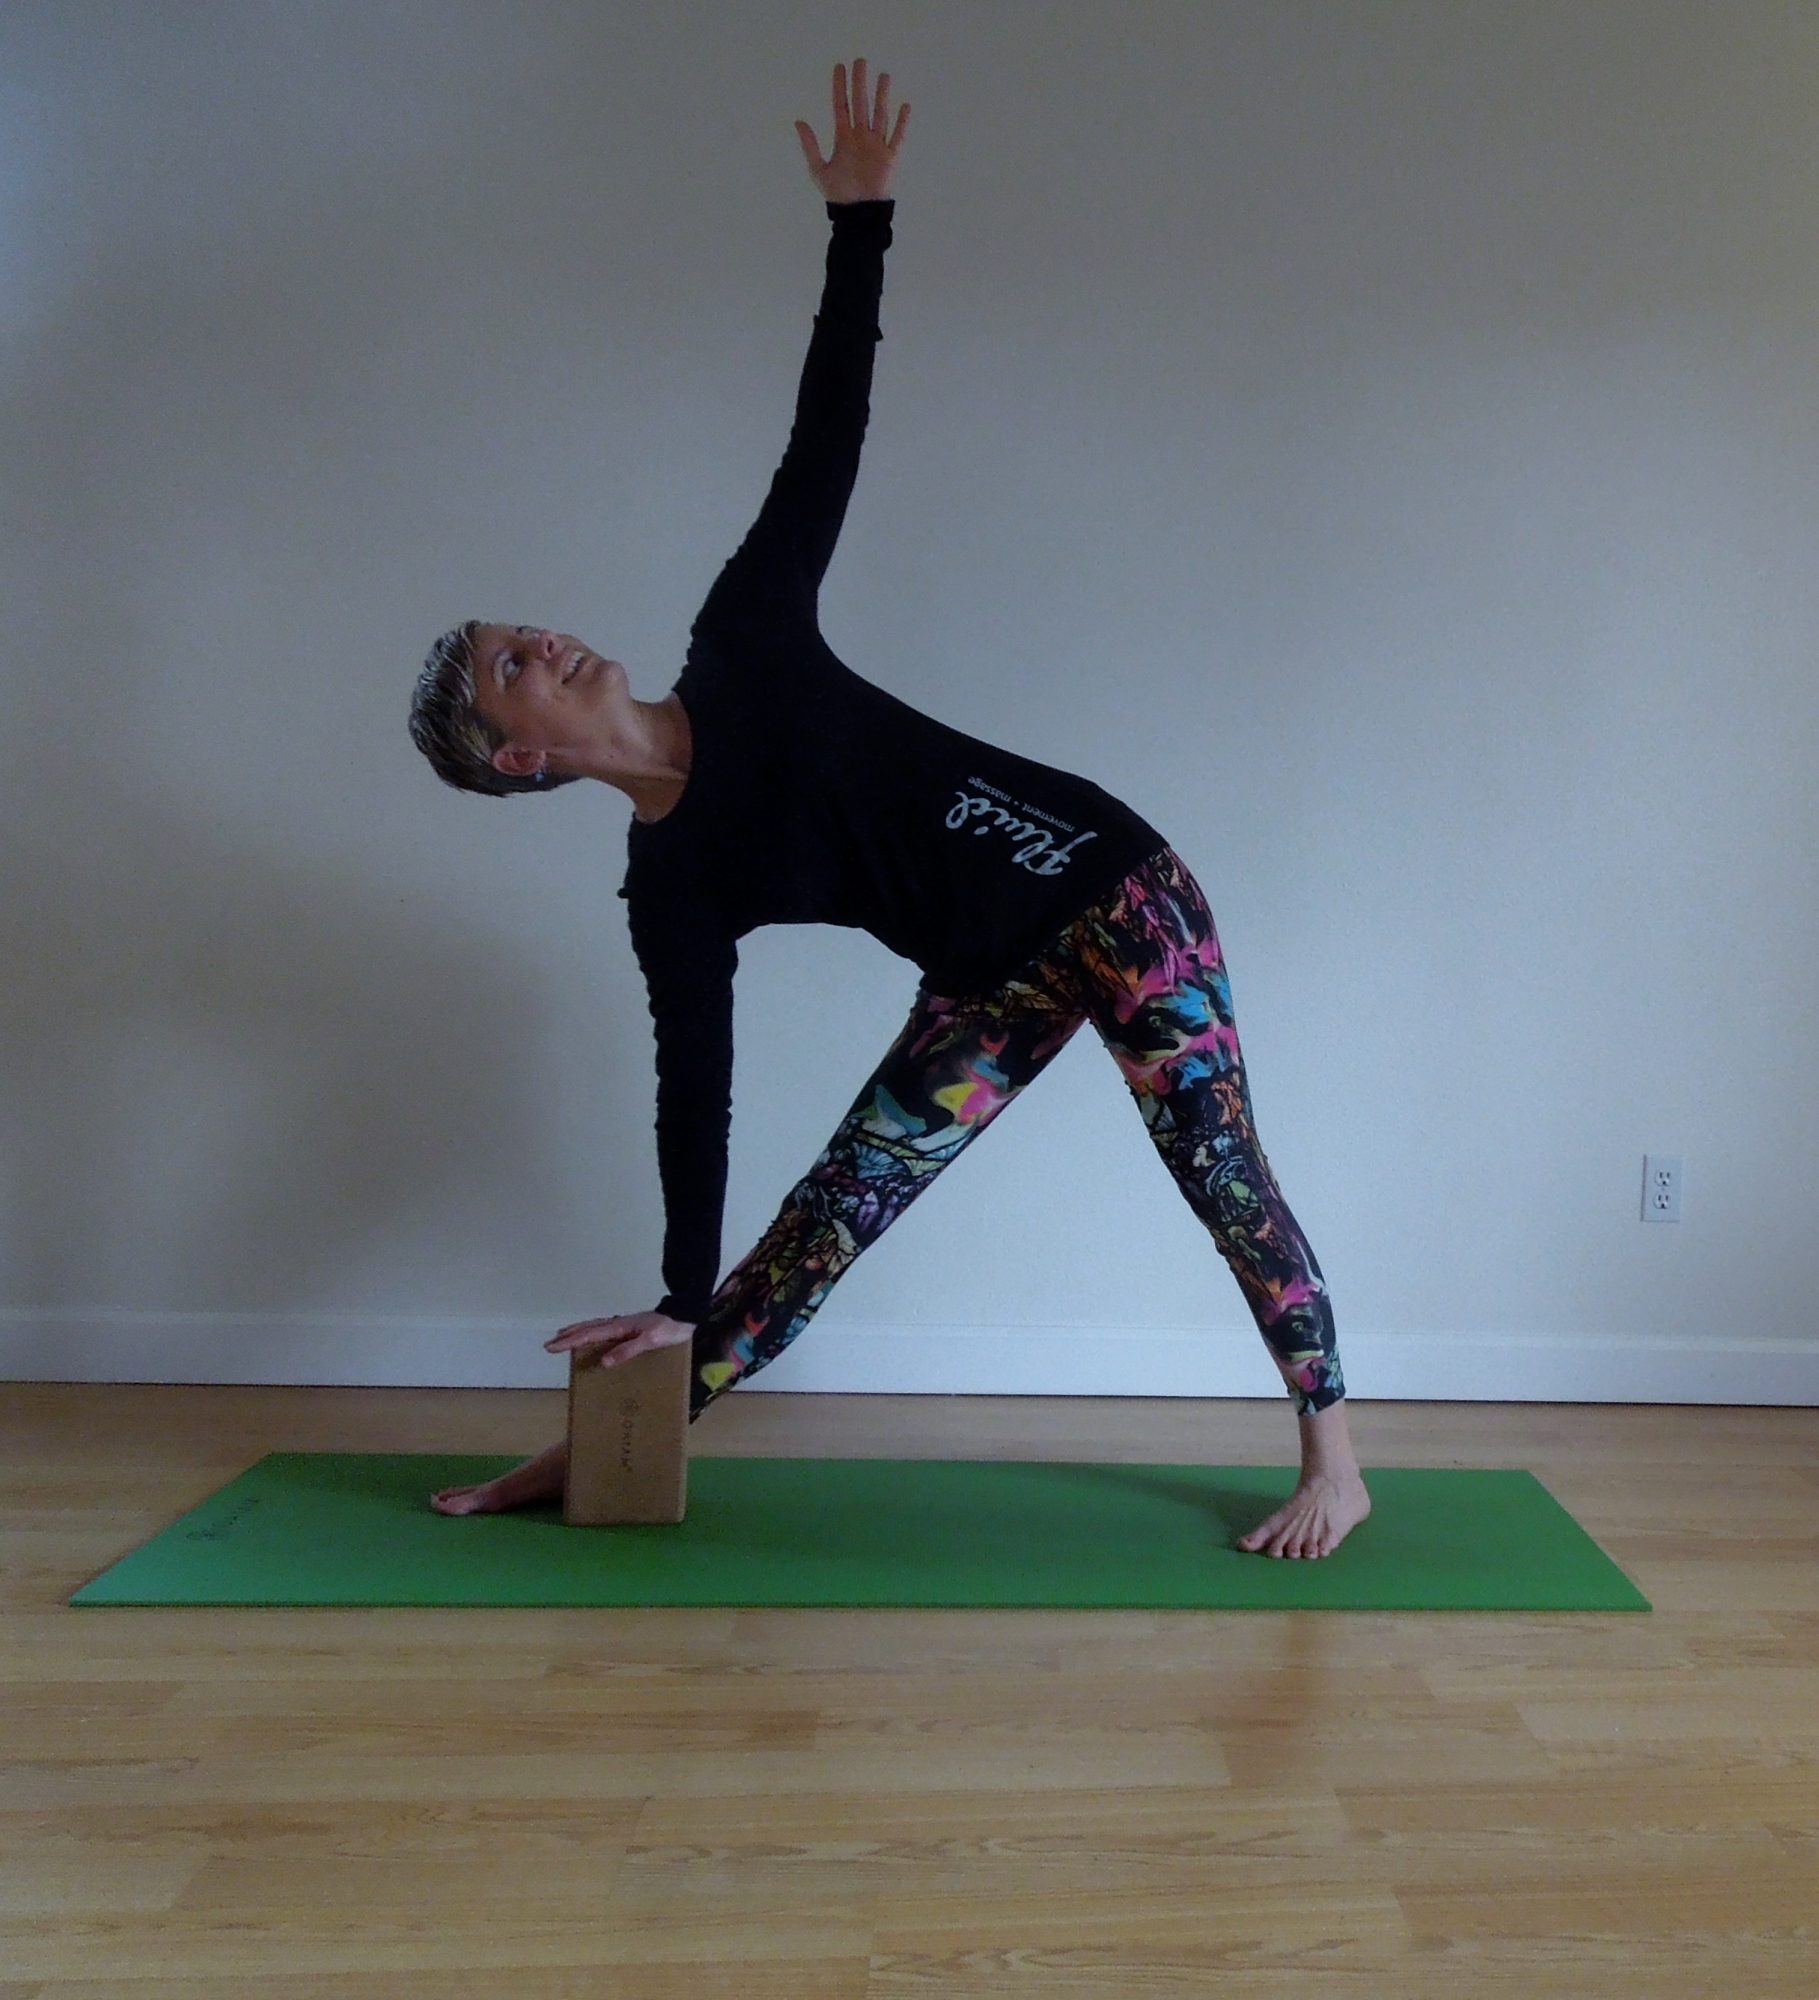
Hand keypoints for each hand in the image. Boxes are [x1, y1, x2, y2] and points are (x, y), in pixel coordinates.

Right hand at [544, 1309, 694, 1367]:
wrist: (685, 1315)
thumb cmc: (669, 1329)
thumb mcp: (650, 1341)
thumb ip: (627, 1350)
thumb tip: (604, 1362)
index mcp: (620, 1328)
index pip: (589, 1335)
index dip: (570, 1341)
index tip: (552, 1346)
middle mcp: (618, 1324)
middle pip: (587, 1328)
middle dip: (568, 1336)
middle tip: (549, 1344)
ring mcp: (624, 1324)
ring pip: (594, 1326)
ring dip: (577, 1331)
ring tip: (562, 1336)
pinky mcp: (630, 1327)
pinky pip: (603, 1328)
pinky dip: (591, 1331)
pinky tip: (592, 1335)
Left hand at [794, 57, 909, 204]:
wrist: (857, 215)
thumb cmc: (838, 195)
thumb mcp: (818, 169)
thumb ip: (810, 145)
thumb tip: (798, 121)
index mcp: (844, 138)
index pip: (841, 106)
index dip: (840, 87)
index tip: (839, 67)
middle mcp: (860, 137)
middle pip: (860, 104)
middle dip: (860, 83)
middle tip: (860, 61)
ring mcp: (876, 145)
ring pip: (879, 114)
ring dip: (881, 96)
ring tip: (883, 76)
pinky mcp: (889, 157)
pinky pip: (897, 136)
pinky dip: (902, 122)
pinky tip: (904, 105)